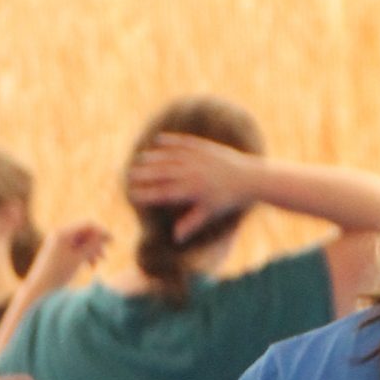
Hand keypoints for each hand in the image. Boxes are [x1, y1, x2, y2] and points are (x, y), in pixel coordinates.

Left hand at [25, 220, 111, 294]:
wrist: (40, 288)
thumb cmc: (58, 274)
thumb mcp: (78, 259)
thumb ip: (91, 246)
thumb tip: (104, 236)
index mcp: (63, 233)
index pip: (87, 225)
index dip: (102, 232)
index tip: (113, 242)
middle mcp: (60, 235)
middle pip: (85, 233)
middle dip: (97, 244)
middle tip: (105, 257)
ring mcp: (59, 243)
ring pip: (82, 242)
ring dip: (92, 251)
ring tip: (98, 264)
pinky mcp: (59, 252)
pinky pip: (76, 249)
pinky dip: (84, 256)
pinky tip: (90, 267)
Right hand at [123, 133, 257, 242]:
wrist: (250, 178)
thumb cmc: (229, 200)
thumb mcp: (210, 213)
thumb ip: (191, 224)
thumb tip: (176, 239)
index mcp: (191, 191)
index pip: (163, 193)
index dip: (146, 194)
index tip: (133, 195)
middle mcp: (191, 173)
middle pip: (161, 173)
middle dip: (144, 174)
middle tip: (129, 176)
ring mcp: (197, 157)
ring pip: (169, 156)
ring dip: (153, 158)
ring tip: (140, 160)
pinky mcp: (203, 147)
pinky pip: (182, 142)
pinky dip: (169, 141)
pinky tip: (158, 141)